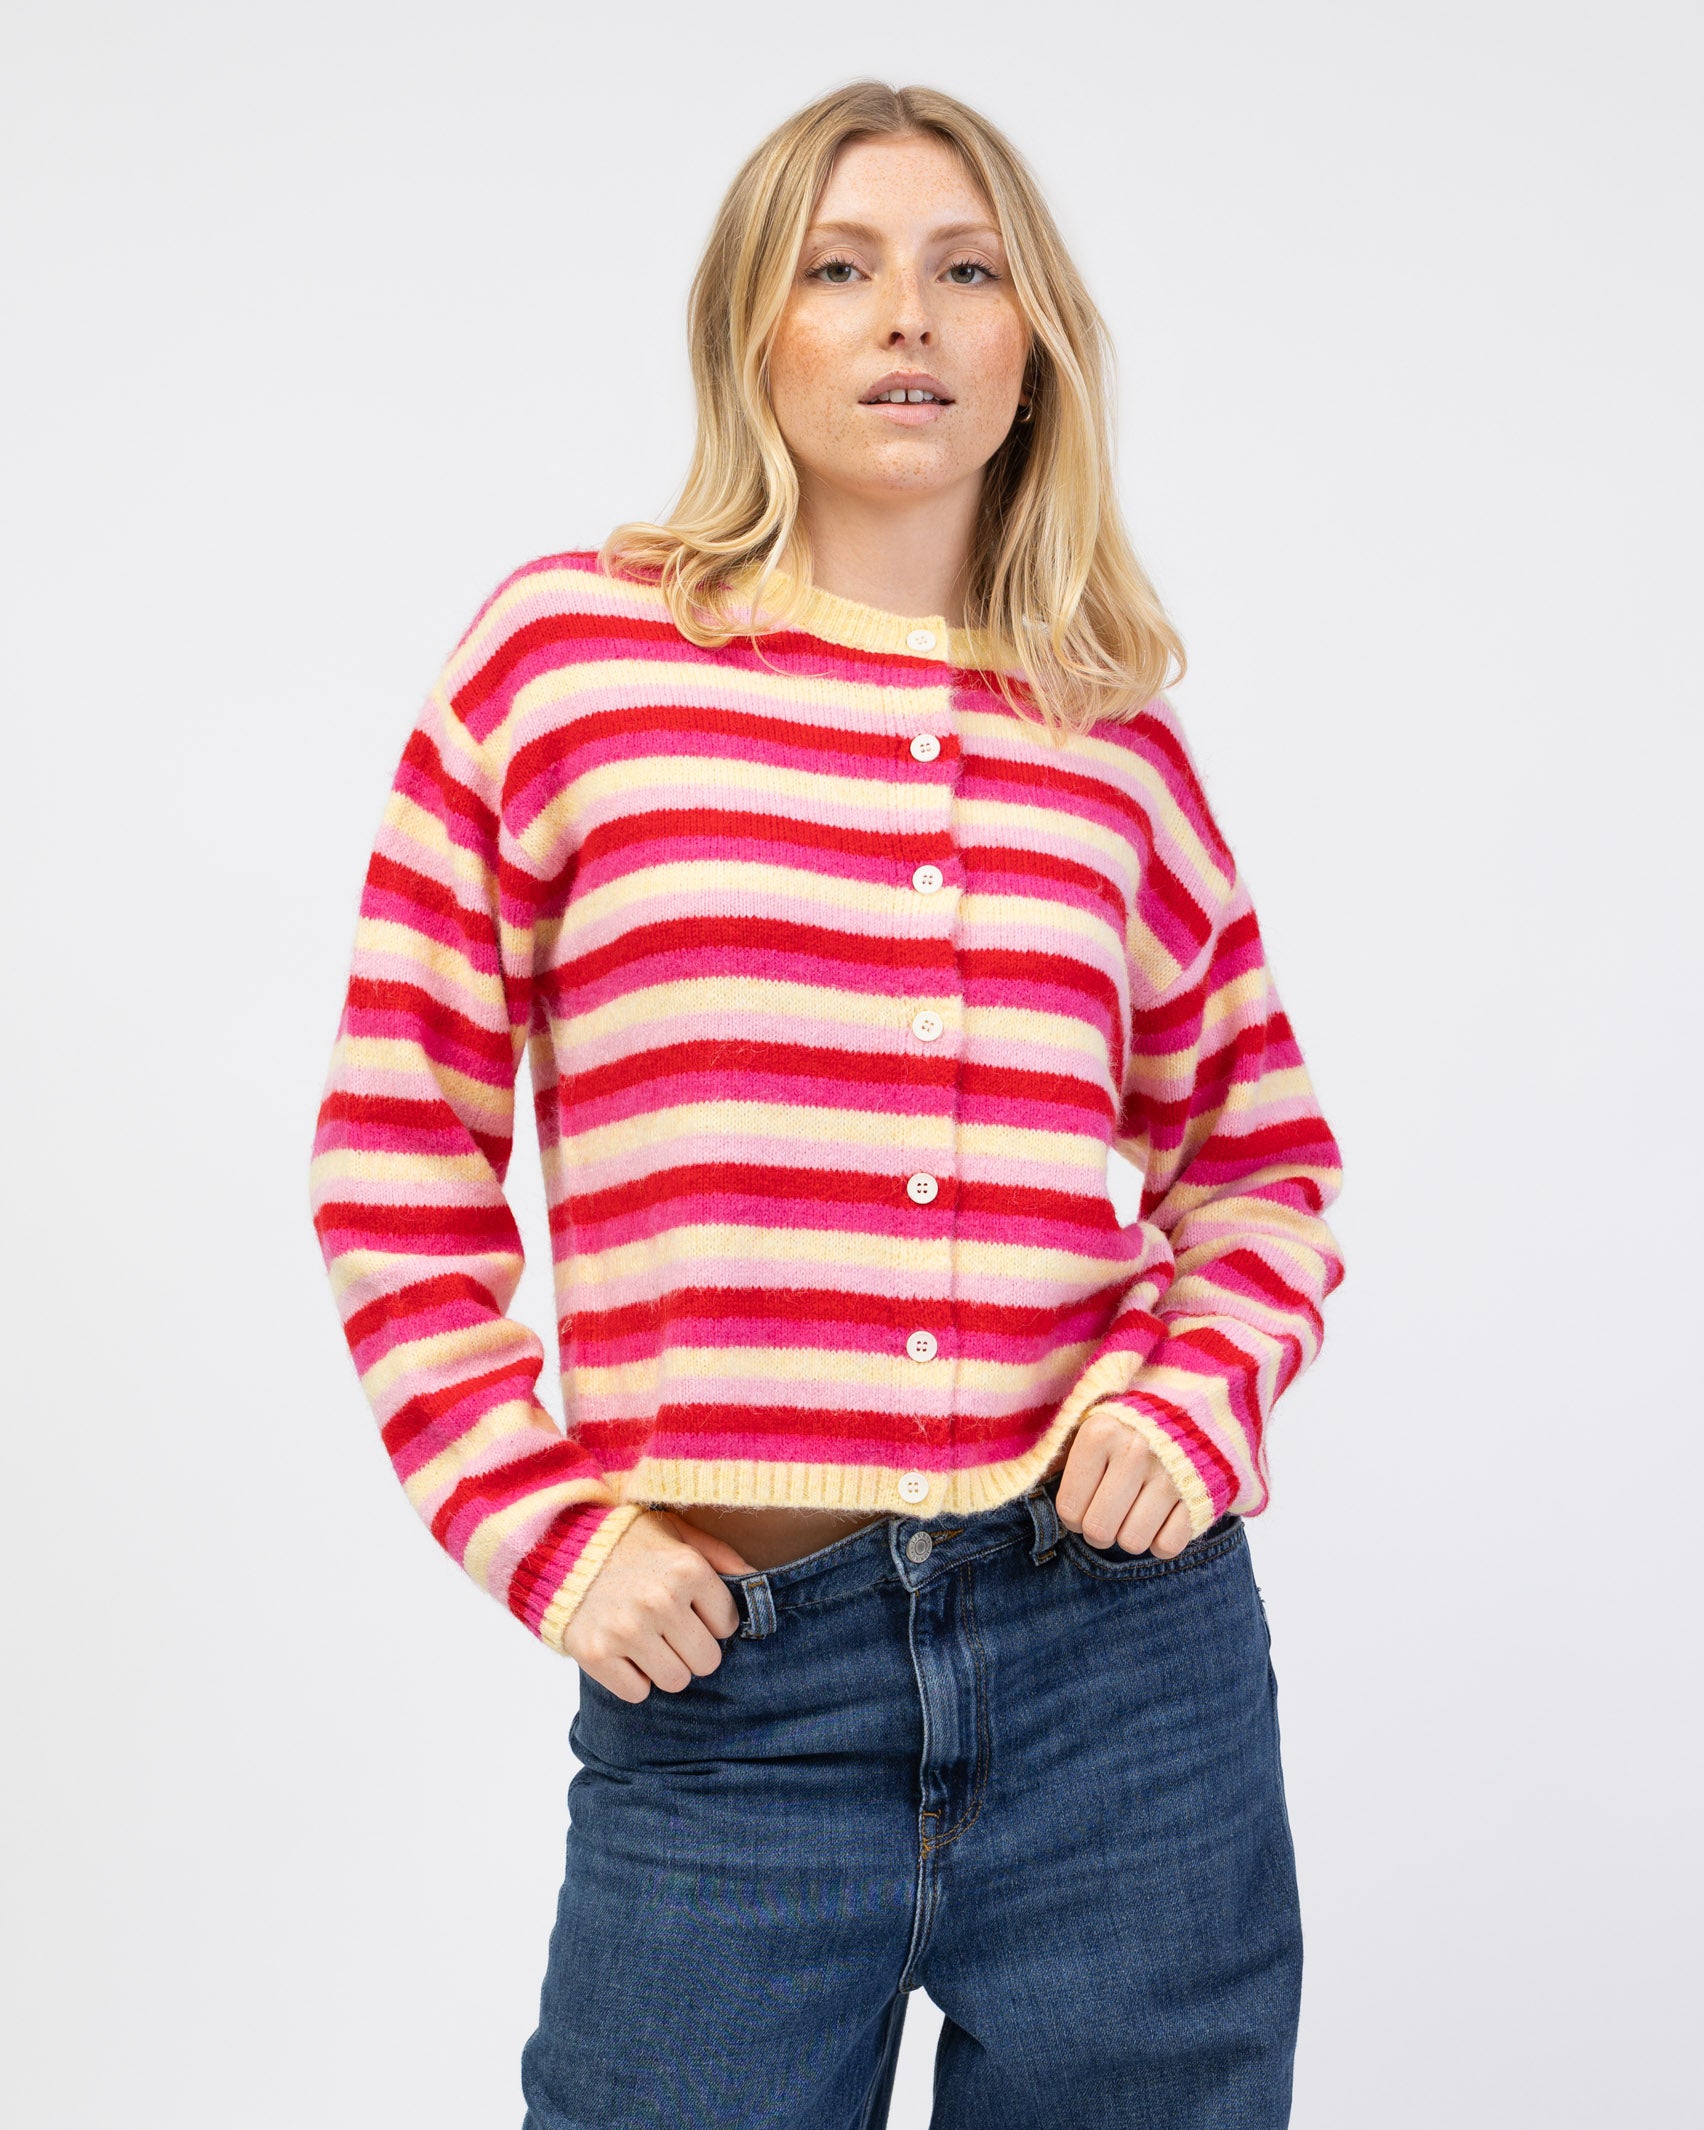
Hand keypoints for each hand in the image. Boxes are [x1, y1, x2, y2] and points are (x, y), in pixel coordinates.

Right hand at [561, 1509, 755, 1703]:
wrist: (557, 1546)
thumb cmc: (626, 1540)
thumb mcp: (676, 1532)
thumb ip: (720, 1555)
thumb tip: (759, 1581)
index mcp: (686, 1569)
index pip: (727, 1624)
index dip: (711, 1619)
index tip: (691, 1609)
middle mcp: (660, 1600)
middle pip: (706, 1661)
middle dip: (693, 1649)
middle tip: (670, 1631)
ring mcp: (626, 1629)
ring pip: (676, 1682)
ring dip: (665, 1667)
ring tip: (648, 1641)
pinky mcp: (595, 1654)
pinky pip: (638, 1693)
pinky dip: (633, 1679)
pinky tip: (623, 1651)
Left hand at [1056, 1410, 1193, 1558]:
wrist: (1193, 1410)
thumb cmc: (1127, 1427)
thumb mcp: (1091, 1427)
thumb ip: (1061, 1458)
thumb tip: (1033, 1494)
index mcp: (1100, 1433)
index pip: (1069, 1510)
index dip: (1073, 1516)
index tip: (1085, 1502)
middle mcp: (1135, 1451)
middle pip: (1099, 1532)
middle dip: (1099, 1531)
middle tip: (1108, 1513)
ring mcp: (1170, 1475)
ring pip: (1132, 1543)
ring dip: (1130, 1535)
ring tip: (1135, 1511)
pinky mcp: (1198, 1495)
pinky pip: (1167, 1546)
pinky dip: (1161, 1540)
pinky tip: (1161, 1517)